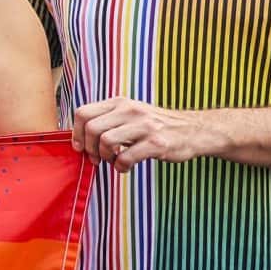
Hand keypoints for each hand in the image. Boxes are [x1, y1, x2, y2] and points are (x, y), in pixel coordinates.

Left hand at [72, 97, 218, 168]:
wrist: (194, 130)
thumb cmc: (157, 125)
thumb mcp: (131, 114)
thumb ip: (108, 120)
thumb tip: (80, 136)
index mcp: (120, 103)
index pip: (83, 113)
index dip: (76, 133)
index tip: (80, 147)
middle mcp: (130, 111)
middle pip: (91, 128)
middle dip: (89, 148)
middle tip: (96, 158)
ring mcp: (144, 126)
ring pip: (106, 142)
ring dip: (105, 158)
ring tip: (113, 161)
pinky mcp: (156, 143)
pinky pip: (126, 157)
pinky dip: (121, 167)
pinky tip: (126, 167)